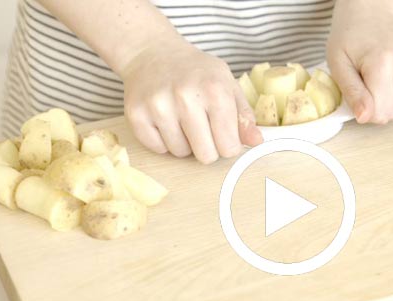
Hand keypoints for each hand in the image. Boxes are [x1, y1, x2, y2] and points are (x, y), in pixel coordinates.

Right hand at [121, 38, 262, 163]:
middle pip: (206, 155)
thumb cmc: (195, 72)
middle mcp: (185, 96)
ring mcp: (158, 105)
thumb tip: (257, 141)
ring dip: (184, 143)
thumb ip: (244, 115)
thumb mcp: (227, 84)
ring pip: (180, 153)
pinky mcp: (136, 114)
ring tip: (182, 120)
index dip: (228, 145)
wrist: (152, 53)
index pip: (229, 146)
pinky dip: (163, 141)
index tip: (223, 134)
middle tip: (202, 128)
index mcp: (214, 90)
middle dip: (207, 148)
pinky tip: (165, 120)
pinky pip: (158, 149)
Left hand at [327, 0, 392, 123]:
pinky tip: (391, 74)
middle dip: (376, 106)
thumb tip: (365, 118)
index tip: (357, 93)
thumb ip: (352, 93)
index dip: (364, 110)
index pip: (379, 112)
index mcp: (384, 61)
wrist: (371, 13)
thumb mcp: (338, 65)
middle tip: (366, 83)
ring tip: (378, 76)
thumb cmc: (349, 38)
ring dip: (388, 99)